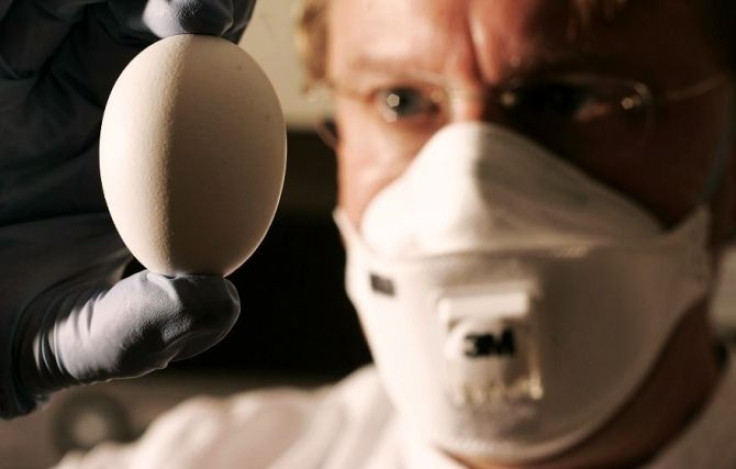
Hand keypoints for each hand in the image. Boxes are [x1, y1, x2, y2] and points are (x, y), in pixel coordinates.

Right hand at [0, 0, 255, 417]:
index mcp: (134, 159)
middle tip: (210, 3)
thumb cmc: (1, 338)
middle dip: (178, 3)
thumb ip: (142, 329)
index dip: (218, 49)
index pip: (189, 90)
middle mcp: (80, 112)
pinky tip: (56, 1)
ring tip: (169, 3)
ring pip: (64, 12)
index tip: (231, 25)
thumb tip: (220, 303)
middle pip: (135, 30)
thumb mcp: (75, 341)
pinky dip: (25, 9)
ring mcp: (17, 87)